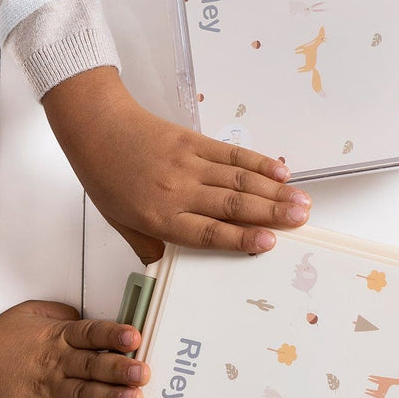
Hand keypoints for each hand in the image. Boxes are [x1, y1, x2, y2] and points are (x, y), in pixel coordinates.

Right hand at [0, 301, 148, 397]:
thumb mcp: (27, 314)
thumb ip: (60, 313)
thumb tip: (85, 316)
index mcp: (54, 336)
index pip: (90, 333)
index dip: (113, 335)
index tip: (134, 336)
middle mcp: (53, 364)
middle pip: (92, 366)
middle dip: (120, 369)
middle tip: (143, 371)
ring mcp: (46, 393)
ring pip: (85, 395)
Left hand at [42, 67, 311, 262]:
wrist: (97, 129)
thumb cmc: (106, 177)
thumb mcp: (120, 223)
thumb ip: (149, 245)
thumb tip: (170, 268)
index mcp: (159, 217)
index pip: (207, 232)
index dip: (241, 238)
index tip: (269, 243)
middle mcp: (178, 191)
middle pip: (232, 204)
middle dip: (271, 212)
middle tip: (301, 219)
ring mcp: (189, 163)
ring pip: (238, 180)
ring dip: (273, 190)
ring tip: (300, 200)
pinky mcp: (194, 141)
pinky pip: (231, 154)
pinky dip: (258, 162)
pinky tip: (279, 170)